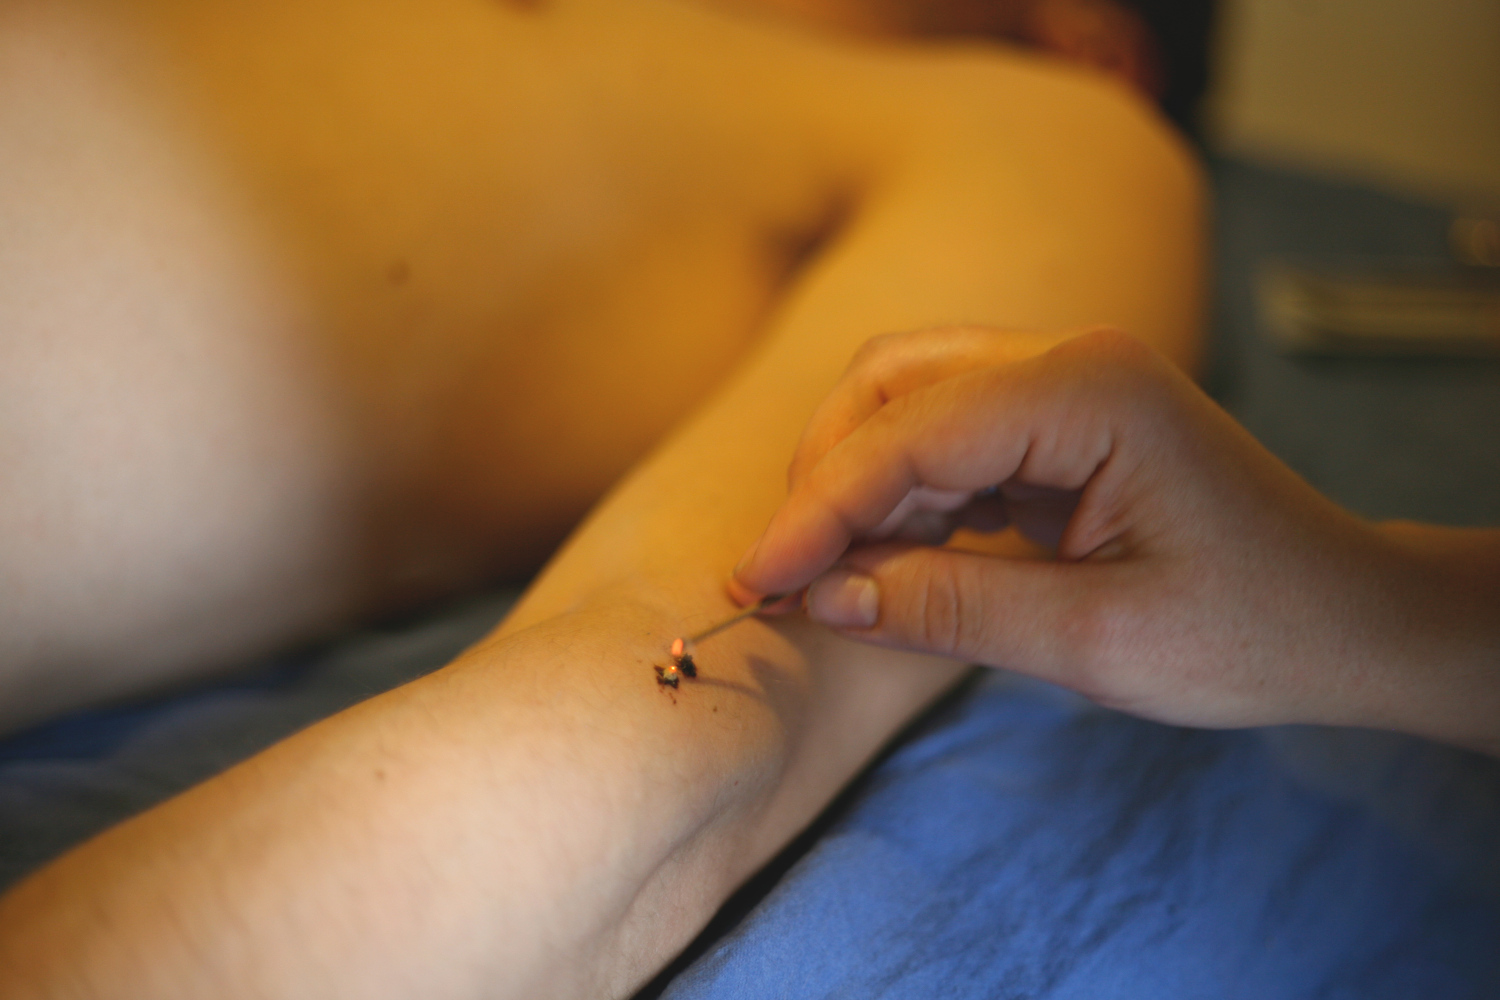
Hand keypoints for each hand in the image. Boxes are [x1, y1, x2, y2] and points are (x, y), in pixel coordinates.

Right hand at [732, 327, 1498, 744]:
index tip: (755, 583)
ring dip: (855, 485)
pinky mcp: (1059, 421)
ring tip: (828, 578)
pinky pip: (947, 437)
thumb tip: (823, 597)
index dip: (816, 510)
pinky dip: (901, 495)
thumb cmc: (1249, 631)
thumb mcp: (1093, 640)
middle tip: (783, 578)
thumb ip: (947, 608)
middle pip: (889, 386)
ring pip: (908, 403)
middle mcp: (1069, 360)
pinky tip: (890, 559)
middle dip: (823, 478)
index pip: (906, 434)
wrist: (1347, 619)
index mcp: (1089, 391)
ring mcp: (1065, 383)